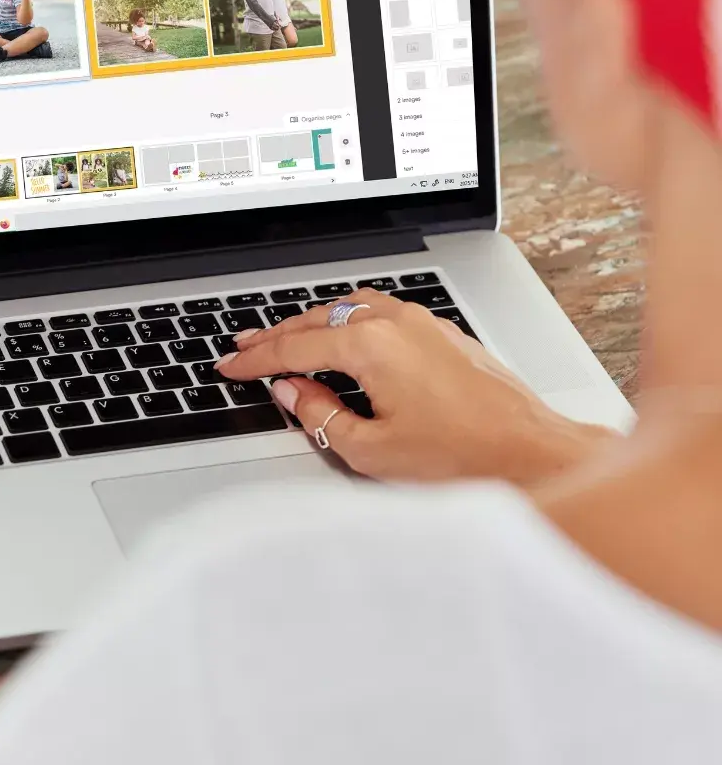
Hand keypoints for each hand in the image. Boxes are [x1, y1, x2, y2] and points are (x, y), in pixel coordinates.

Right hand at [217, 289, 613, 483]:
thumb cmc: (464, 458)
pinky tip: (342, 337)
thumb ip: (320, 415)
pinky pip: (379, 311)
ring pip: (349, 307)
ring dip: (312, 321)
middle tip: (244, 346)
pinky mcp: (442, 332)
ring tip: (285, 338)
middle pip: (317, 317)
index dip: (255, 359)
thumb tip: (294, 392)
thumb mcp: (372, 450)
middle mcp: (395, 321)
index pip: (294, 347)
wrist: (534, 453)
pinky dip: (347, 320)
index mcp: (370, 345)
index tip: (230, 365)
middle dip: (276, 333)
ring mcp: (422, 322)